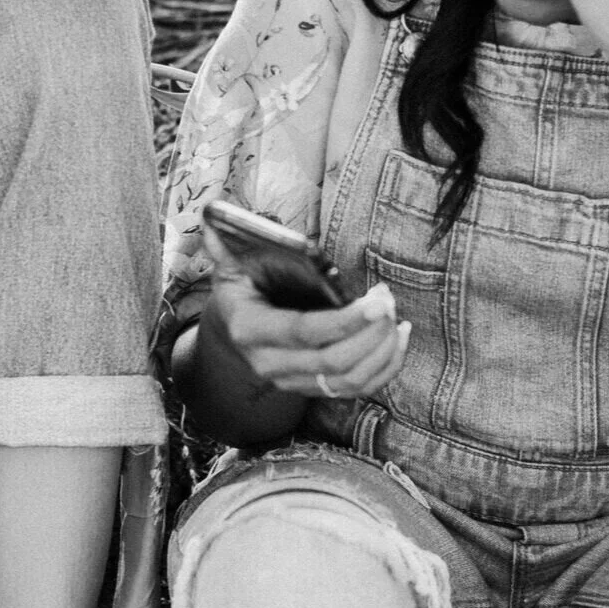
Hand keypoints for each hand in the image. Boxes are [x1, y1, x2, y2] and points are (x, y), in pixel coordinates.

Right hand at [202, 227, 411, 401]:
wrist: (230, 336)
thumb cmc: (239, 291)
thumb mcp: (230, 267)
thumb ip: (226, 246)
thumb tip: (211, 217)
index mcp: (249, 330)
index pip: (303, 333)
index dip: (344, 321)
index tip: (377, 301)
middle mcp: (269, 364)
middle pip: (332, 363)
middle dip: (370, 333)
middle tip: (387, 300)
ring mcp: (292, 383)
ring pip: (349, 381)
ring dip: (381, 350)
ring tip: (394, 315)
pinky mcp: (313, 390)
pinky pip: (358, 389)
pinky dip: (385, 366)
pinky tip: (397, 336)